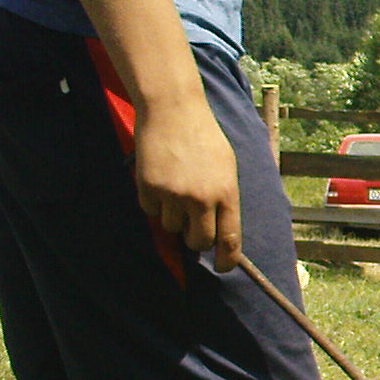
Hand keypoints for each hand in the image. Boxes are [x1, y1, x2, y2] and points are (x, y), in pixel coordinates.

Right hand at [132, 97, 241, 270]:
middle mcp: (202, 199)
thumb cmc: (204, 138)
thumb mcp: (227, 167)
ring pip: (170, 227)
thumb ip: (223, 198)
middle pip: (197, 242)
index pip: (230, 239)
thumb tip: (219, 232)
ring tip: (175, 186)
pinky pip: (150, 211)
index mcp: (227, 193)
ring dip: (172, 215)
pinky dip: (153, 201)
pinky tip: (159, 177)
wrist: (174, 110)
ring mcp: (174, 194)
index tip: (224, 268)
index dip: (227, 260)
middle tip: (191, 226)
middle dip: (194, 239)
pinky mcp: (149, 188)